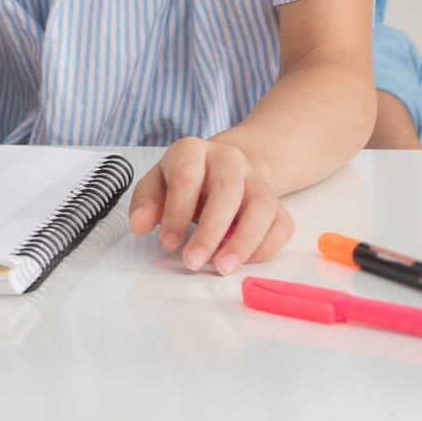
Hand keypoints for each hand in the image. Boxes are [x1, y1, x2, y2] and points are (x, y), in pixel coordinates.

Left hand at [128, 136, 294, 275]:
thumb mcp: (157, 184)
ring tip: (223, 268)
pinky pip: (282, 223)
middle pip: (227, 189)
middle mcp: (229, 161)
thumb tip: (139, 225)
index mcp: (194, 152)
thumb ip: (146, 202)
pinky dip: (266, 246)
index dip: (177, 212)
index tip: (169, 243)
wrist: (221, 167)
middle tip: (194, 261)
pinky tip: (244, 260)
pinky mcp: (276, 203)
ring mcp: (256, 180)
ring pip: (262, 205)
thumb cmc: (184, 180)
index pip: (188, 177)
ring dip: (244, 241)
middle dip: (210, 230)